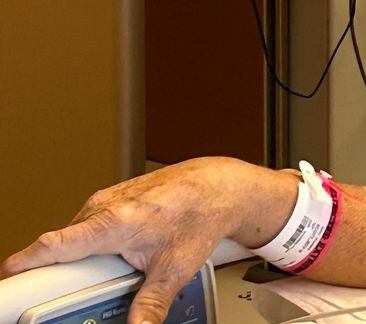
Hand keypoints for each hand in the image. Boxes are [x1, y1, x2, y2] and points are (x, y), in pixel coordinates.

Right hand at [0, 158, 290, 323]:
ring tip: (116, 270)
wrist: (221, 185)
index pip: (53, 245)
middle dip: (64, 275)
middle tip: (85, 293)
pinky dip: (96, 245)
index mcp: (113, 222)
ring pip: (76, 240)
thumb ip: (150, 304)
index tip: (7, 281)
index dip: (25, 265)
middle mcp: (104, 206)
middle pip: (61, 250)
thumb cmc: (200, 214)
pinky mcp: (112, 200)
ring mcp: (106, 200)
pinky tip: (122, 254)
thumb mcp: (175, 268)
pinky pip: (89, 229)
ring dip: (84, 260)